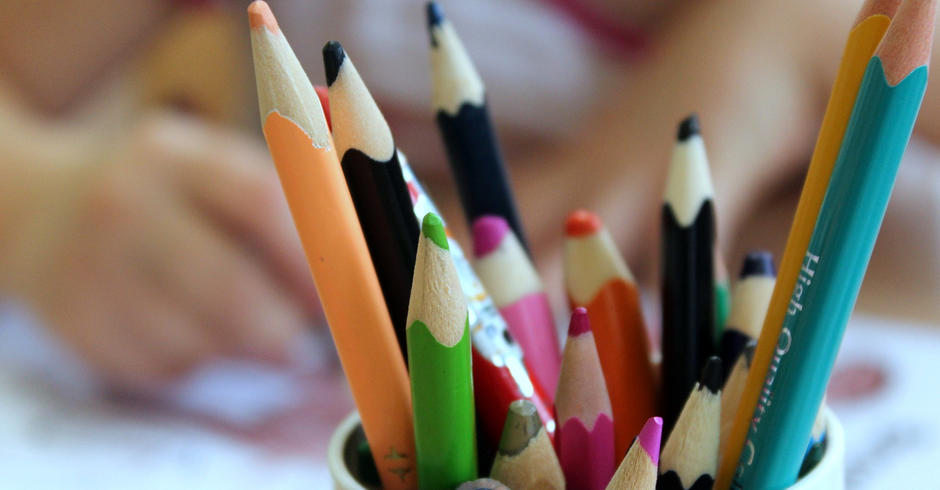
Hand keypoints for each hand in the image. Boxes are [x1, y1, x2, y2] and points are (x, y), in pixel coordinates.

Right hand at [0, 112, 317, 390]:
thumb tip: (362, 256)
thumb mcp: (209, 167)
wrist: (37, 209)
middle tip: (313, 346)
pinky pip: (163, 367)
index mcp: (175, 155)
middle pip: (230, 287)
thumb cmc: (159, 193)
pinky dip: (199, 363)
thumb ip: (284, 198)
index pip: (260, 203)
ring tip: (261, 339)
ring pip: (199, 340)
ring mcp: (93, 269)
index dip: (315, 258)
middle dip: (286, 329)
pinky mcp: (77, 325)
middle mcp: (125, 204)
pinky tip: (196, 335)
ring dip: (247, 352)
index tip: (347, 292)